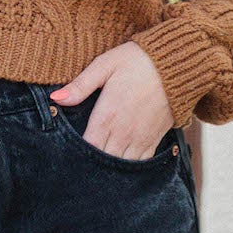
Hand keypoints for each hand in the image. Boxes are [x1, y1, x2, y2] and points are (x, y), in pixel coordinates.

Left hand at [50, 42, 175, 159]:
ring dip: (109, 171)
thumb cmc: (137, 61)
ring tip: (96, 172)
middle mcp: (124, 132)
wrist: (177, 62)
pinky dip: (129, 170)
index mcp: (107, 116)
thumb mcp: (105, 65)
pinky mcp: (155, 140)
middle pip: (102, 163)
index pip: (87, 148)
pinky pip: (140, 165)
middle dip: (90, 167)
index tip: (67, 157)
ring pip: (121, 168)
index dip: (75, 156)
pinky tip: (119, 169)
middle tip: (78, 169)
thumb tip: (55, 99)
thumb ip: (80, 85)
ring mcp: (141, 139)